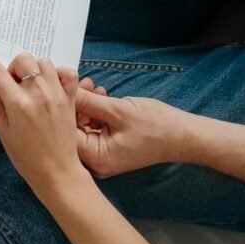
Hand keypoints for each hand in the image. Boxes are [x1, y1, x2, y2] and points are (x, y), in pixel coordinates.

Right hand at [0, 34, 88, 184]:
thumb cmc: (24, 155)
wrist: (56, 171)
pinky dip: (57, 74)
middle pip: (23, 59)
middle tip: (14, 85)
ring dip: (35, 69)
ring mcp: (57, 94)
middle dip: (15, 67)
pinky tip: (50, 85)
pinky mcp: (71, 97)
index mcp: (17, 104)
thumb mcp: (2, 127)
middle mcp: (38, 94)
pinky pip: (66, 71)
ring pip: (44, 62)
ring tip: (33, 87)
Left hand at [73, 90, 187, 176]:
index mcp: (96, 158)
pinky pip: (93, 128)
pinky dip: (94, 112)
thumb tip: (62, 89)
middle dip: (74, 104)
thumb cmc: (156, 126)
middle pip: (72, 130)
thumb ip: (87, 101)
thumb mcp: (117, 110)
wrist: (183, 136)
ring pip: (82, 126)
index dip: (62, 108)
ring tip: (91, 85)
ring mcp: (102, 156)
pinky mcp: (108, 148)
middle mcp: (95, 162)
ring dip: (85, 105)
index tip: (61, 86)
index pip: (66, 132)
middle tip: (78, 81)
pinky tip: (99, 95)